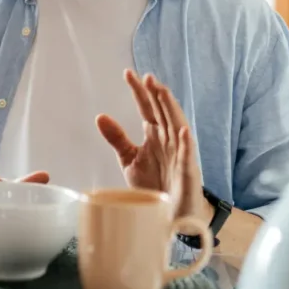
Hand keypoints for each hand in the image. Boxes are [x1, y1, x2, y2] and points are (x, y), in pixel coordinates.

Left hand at [96, 70, 211, 221]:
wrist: (170, 214)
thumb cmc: (154, 185)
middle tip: (146, 77)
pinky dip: (187, 143)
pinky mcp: (187, 171)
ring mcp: (180, 154)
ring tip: (162, 92)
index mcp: (154, 134)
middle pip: (162, 111)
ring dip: (171, 109)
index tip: (127, 73)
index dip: (138, 91)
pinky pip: (188, 155)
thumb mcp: (129, 159)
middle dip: (155, 94)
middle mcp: (168, 139)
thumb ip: (117, 138)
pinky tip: (183, 131)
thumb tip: (100, 116)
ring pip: (177, 125)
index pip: (146, 107)